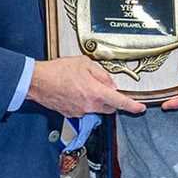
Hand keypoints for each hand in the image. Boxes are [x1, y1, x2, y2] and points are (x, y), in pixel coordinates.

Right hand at [27, 56, 146, 116]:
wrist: (37, 81)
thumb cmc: (58, 71)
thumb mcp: (84, 64)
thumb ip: (101, 74)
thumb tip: (110, 83)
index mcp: (95, 93)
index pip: (120, 102)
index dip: (132, 106)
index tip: (140, 108)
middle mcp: (89, 105)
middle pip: (109, 107)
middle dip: (111, 99)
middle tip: (103, 86)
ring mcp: (80, 111)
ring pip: (96, 108)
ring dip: (95, 99)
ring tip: (83, 85)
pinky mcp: (71, 113)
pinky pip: (84, 109)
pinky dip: (84, 101)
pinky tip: (74, 90)